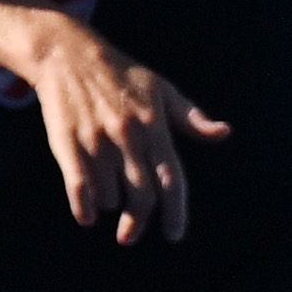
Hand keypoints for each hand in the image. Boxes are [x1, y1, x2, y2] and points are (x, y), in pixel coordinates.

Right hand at [22, 24, 224, 245]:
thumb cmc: (121, 74)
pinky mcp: (67, 144)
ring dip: (109, 206)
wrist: (68, 55)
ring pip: (109, 195)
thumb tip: (224, 133)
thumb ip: (192, 118)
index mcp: (154, 127)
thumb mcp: (162, 90)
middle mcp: (128, 137)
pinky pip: (78, 189)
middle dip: (138, 223)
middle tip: (130, 236)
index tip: (173, 235)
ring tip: (106, 201)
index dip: (175, 212)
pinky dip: (84, 210)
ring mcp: (97, 142)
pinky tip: (87, 217)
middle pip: (141, 196)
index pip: (171, 179)